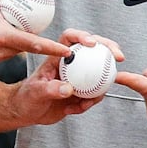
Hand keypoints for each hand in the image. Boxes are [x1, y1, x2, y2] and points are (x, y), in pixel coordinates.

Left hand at [7, 30, 122, 124]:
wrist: (28, 112)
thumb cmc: (27, 96)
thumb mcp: (36, 92)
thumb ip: (51, 89)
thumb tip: (68, 88)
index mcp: (56, 57)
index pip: (69, 38)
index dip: (82, 35)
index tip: (93, 43)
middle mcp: (70, 63)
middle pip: (92, 48)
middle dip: (108, 48)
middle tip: (118, 56)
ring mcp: (77, 76)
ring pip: (98, 72)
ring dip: (100, 85)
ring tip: (86, 102)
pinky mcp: (82, 90)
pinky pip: (94, 93)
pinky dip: (90, 102)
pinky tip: (77, 109)